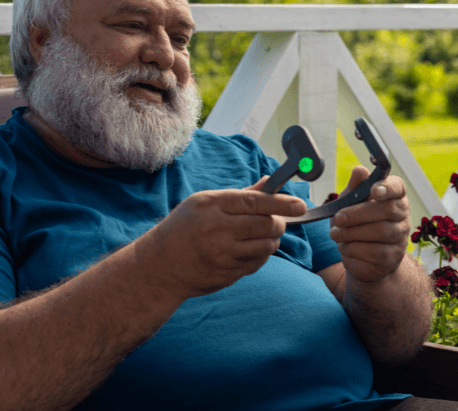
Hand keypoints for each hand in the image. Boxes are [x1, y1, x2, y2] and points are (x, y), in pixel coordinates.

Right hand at [139, 176, 306, 299]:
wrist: (159, 267)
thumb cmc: (182, 229)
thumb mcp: (203, 204)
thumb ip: (240, 196)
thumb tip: (270, 182)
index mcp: (210, 205)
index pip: (255, 202)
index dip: (281, 203)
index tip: (298, 205)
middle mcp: (216, 229)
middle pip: (265, 224)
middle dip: (279, 223)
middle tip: (279, 222)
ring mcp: (221, 254)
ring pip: (266, 246)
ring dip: (272, 241)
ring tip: (264, 236)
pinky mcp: (226, 274)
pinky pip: (256, 264)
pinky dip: (260, 256)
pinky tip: (250, 251)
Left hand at [330, 166, 409, 283]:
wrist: (358, 256)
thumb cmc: (355, 223)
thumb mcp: (350, 202)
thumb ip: (355, 187)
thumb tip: (360, 170)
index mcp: (393, 197)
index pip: (398, 187)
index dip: (388, 187)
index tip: (373, 190)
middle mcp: (402, 216)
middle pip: (388, 210)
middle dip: (358, 213)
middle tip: (338, 218)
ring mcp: (400, 237)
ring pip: (381, 232)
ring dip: (352, 232)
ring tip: (335, 233)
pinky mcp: (393, 257)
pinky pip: (376, 252)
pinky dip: (354, 248)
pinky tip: (343, 246)